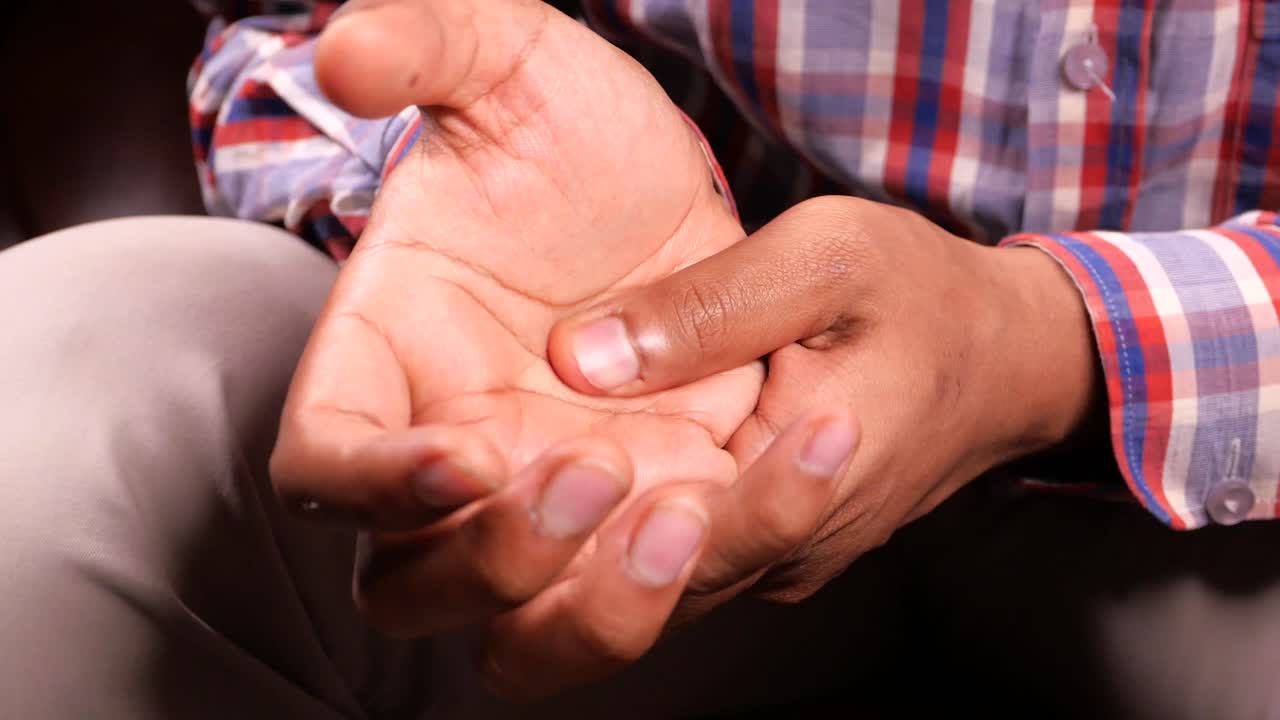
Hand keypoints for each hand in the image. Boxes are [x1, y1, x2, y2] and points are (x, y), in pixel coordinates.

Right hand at [271, 0, 761, 668]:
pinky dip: (705, 571)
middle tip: (599, 467)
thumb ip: (428, 43)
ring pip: (528, 635)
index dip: (368, 487)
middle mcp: (455, 454)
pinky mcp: (642, 516)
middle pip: (411, 587)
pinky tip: (779, 469)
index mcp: (387, 363)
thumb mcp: (509, 60)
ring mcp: (547, 500)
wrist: (680, 191)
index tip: (462, 452)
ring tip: (691, 507)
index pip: (321, 465)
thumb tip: (346, 52)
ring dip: (599, 609)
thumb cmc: (570, 131)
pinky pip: (649, 597)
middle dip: (496, 559)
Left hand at [550, 194, 1100, 603]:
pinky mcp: (743, 544)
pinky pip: (649, 563)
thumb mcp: (826, 261)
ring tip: (492, 482)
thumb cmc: (920, 298)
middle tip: (507, 486)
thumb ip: (708, 307)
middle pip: (636, 606)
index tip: (566, 464)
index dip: (609, 528)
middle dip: (564, 565)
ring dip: (559, 558)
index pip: (694, 547)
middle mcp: (777, 553)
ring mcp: (758, 559)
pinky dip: (588, 537)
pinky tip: (530, 478)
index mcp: (812, 488)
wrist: (997, 355)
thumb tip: (580, 355)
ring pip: (628, 600)